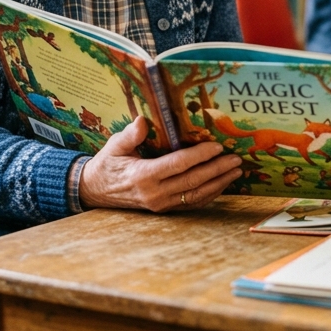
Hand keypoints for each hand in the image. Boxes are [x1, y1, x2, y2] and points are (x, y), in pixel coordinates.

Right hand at [78, 117, 241, 211]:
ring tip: (236, 171)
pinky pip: (191, 203)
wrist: (94, 191)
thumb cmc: (107, 164)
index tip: (217, 146)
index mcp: (144, 176)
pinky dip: (210, 194)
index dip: (200, 156)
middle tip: (236, 158)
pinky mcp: (164, 209)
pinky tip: (222, 184)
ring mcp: (161, 204)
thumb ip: (130, 135)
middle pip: (193, 181)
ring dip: (218, 183)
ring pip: (196, 195)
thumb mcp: (114, 146)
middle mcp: (155, 193)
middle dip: (217, 169)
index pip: (178, 165)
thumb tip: (142, 120)